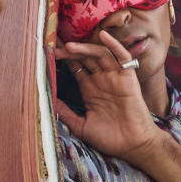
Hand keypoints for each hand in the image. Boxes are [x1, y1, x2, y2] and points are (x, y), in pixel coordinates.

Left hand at [55, 30, 160, 163]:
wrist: (134, 146)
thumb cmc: (110, 138)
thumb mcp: (80, 126)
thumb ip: (65, 113)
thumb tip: (46, 101)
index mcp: (90, 89)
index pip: (75, 67)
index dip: (62, 58)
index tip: (47, 51)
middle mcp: (101, 80)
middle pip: (84, 58)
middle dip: (69, 51)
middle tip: (53, 46)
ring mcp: (115, 77)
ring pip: (99, 54)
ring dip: (84, 48)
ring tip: (68, 47)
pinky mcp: (128, 78)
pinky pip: (122, 57)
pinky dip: (114, 45)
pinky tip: (103, 36)